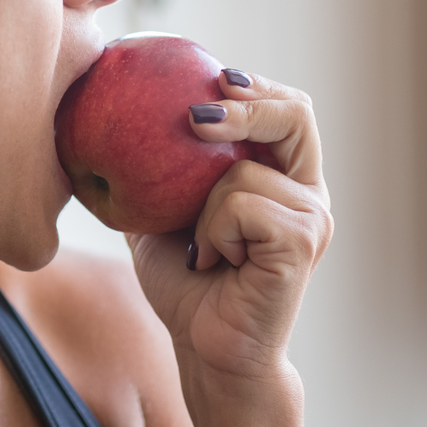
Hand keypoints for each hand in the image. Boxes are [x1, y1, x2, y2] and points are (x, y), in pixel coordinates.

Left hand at [127, 71, 331, 380]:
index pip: (286, 108)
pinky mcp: (303, 242)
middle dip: (246, 102)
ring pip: (243, 171)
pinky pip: (240, 205)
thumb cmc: (185, 285)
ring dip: (202, 208)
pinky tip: (213, 264)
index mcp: (285, 178)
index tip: (210, 76)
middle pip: (295, 112)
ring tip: (203, 252)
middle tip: (194, 115)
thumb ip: (160, 166)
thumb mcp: (163, 213)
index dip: (254, 85)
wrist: (206, 351)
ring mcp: (313, 217)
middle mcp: (308, 193)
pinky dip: (212, 233)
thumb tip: (113, 109)